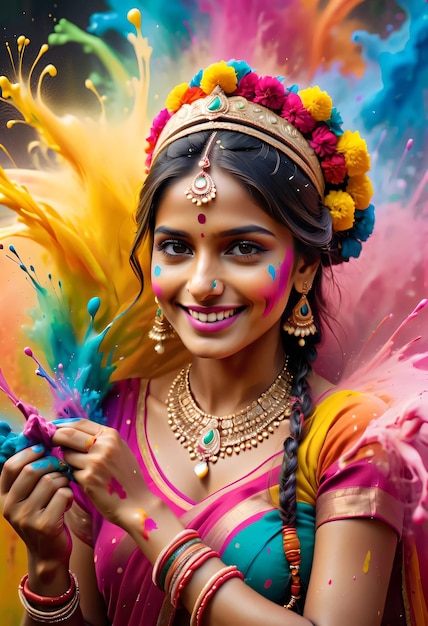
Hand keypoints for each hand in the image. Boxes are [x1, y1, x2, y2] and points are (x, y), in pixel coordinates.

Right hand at [1, 445, 72, 567]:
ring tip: (62, 490)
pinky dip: (69, 494)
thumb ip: (28, 473)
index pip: (11, 466)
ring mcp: (25, 518)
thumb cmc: (42, 513)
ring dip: (63, 481)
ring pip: (51, 481)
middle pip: (32, 470)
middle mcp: (10, 507)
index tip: (44, 449)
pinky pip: (63, 494)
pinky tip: (67, 503)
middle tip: (60, 468)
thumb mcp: (27, 495)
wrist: (48, 552)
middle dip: (52, 464)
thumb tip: (38, 439)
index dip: (29, 453)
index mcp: (3, 496)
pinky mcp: (44, 525)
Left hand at [53, 420, 149, 532]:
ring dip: (68, 460)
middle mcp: (103, 445)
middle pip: (68, 435)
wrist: (136, 503)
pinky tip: (87, 482)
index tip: (53, 428)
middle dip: (54, 438)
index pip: (79, 423)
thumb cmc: (126, 477)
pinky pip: (71, 472)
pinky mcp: (87, 479)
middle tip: (48, 442)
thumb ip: (98, 440)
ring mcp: (95, 462)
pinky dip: (74, 475)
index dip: (62, 424)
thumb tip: (70, 432)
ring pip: (67, 455)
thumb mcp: (118, 450)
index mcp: (111, 435)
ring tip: (82, 469)